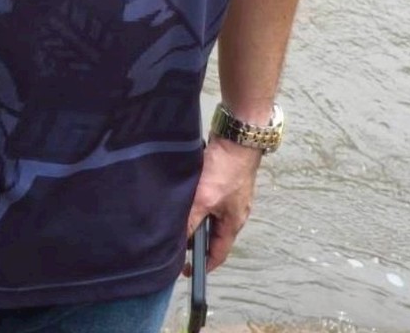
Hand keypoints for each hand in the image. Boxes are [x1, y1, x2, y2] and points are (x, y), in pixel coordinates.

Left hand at [184, 136, 263, 272]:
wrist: (236, 137)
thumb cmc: (226, 170)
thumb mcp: (205, 199)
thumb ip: (192, 221)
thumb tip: (178, 240)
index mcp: (233, 223)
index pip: (218, 253)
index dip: (204, 264)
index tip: (187, 270)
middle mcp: (232, 212)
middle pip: (211, 233)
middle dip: (194, 236)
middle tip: (173, 236)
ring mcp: (227, 195)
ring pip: (206, 213)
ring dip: (192, 214)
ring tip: (174, 212)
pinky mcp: (221, 180)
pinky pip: (206, 196)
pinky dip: (194, 198)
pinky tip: (181, 193)